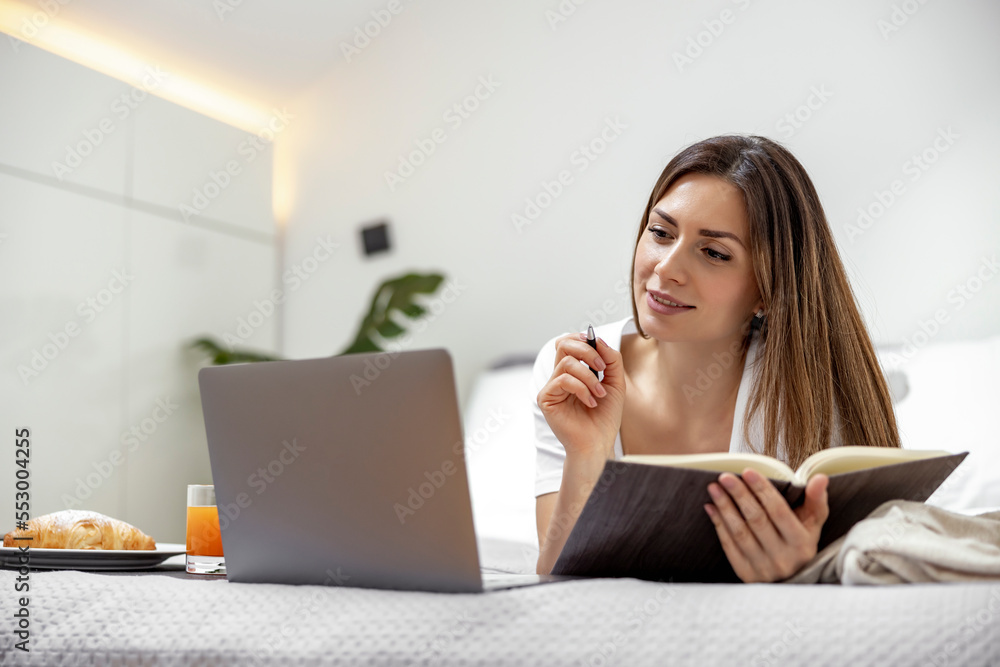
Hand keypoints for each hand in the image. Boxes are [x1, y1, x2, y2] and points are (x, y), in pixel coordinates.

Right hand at [536, 333, 625, 459]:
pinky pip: (562, 380)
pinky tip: (590, 402)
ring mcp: (551, 387)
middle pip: (562, 345)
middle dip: (586, 351)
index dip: (582, 339)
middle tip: (602, 367)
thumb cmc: (605, 417)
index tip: (598, 344)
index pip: (568, 343)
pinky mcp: (546, 399)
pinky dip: (581, 388)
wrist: (599, 443)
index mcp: (573, 372)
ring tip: (599, 392)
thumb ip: (610, 360)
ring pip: (566, 363)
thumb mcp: (616, 383)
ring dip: (588, 376)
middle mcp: (559, 377)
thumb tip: (599, 340)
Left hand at [703, 468, 829, 582]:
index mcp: (801, 543)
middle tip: (725, 477)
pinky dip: (719, 524)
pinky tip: (711, 507)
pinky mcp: (746, 574)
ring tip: (714, 488)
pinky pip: (729, 546)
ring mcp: (763, 568)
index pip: (779, 512)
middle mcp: (783, 557)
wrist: (791, 580)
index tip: (747, 472)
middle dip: (739, 495)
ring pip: (740, 532)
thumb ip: (815, 500)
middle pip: (757, 520)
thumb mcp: (813, 524)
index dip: (762, 491)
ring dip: (725, 507)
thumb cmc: (800, 543)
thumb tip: (821, 477)